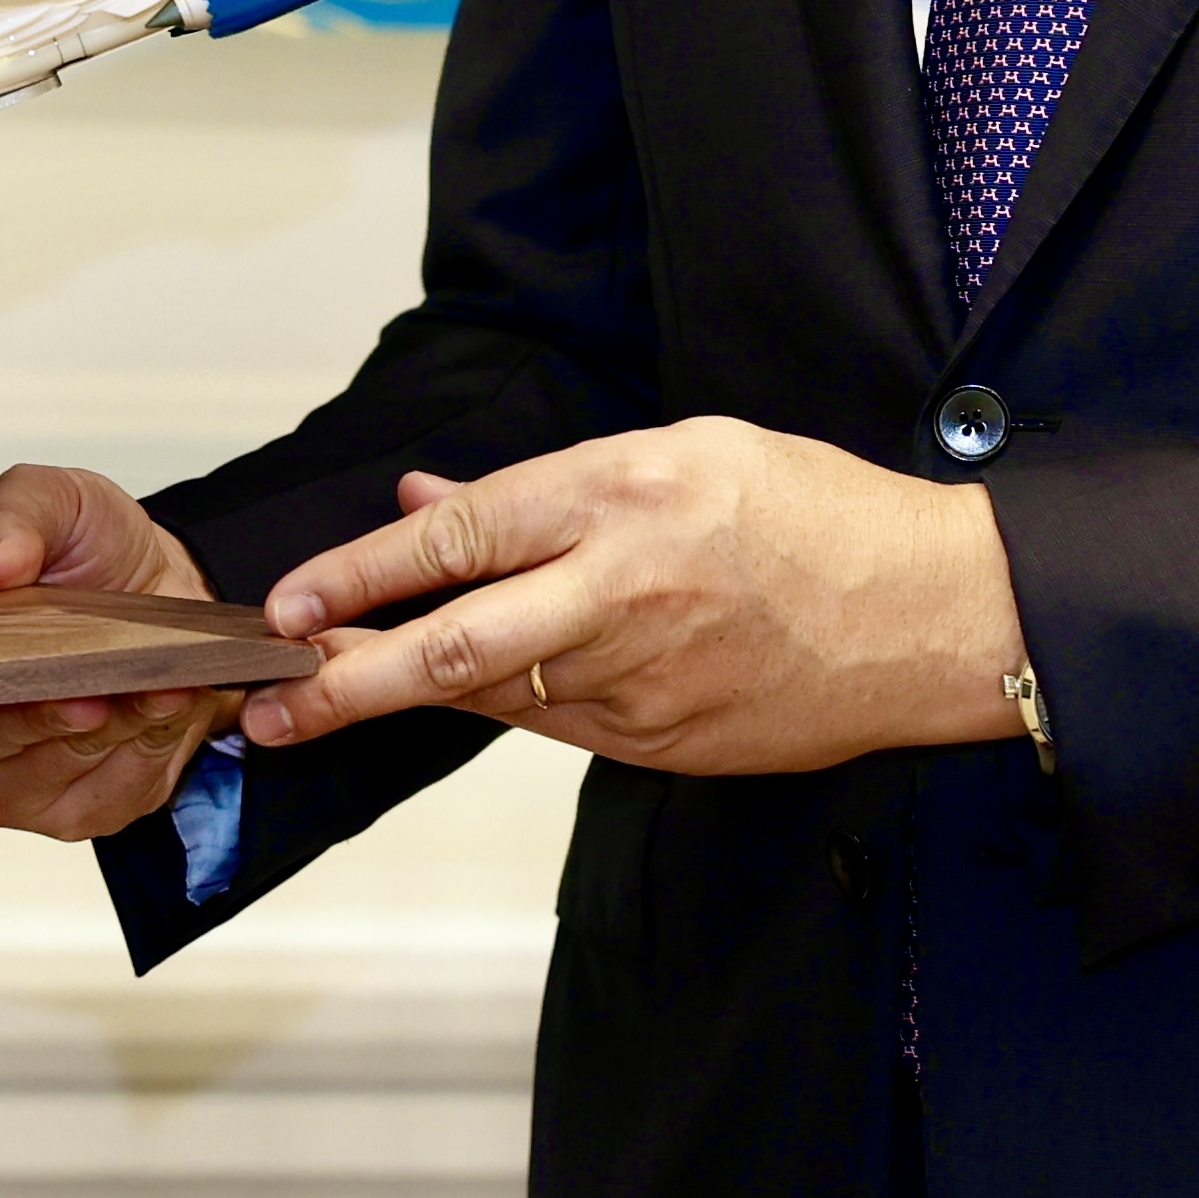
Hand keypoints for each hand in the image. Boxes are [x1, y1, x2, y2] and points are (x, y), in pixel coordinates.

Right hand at [0, 464, 239, 844]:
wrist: (164, 585)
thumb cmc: (87, 549)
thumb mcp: (53, 501)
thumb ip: (9, 520)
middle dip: (28, 720)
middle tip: (76, 691)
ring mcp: (12, 779)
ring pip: (43, 773)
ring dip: (99, 729)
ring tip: (139, 682)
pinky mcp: (79, 805)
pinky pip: (107, 790)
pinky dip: (143, 743)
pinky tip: (164, 699)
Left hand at [234, 422, 1023, 775]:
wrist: (934, 618)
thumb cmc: (816, 514)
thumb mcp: (684, 452)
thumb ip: (544, 482)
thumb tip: (429, 500)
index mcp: (623, 497)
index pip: (459, 537)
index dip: (360, 575)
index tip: (291, 603)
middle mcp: (621, 593)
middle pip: (451, 648)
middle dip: (342, 683)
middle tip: (264, 705)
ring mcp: (643, 683)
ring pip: (493, 695)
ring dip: (405, 699)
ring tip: (321, 705)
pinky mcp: (663, 745)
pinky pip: (556, 726)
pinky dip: (502, 706)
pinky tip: (459, 695)